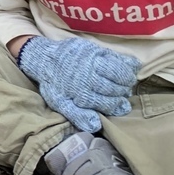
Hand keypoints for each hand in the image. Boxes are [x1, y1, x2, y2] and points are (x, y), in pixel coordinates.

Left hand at [18, 36, 141, 132]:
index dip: (117, 106)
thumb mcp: (60, 103)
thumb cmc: (54, 83)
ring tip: (126, 82)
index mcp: (80, 92)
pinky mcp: (94, 48)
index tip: (119, 106)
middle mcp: (88, 76)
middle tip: (122, 93)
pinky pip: (117, 56)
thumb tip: (96, 125)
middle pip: (116, 89)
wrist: (43, 58)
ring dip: (127, 79)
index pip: (109, 103)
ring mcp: (92, 60)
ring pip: (119, 72)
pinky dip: (127, 63)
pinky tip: (130, 68)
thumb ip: (78, 115)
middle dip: (122, 94)